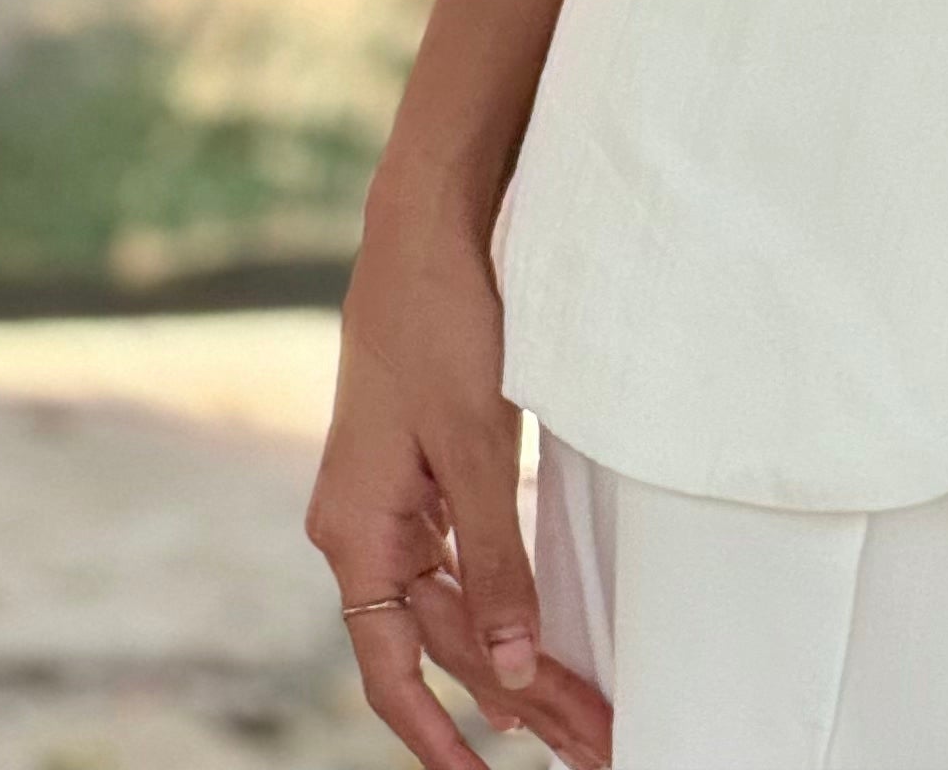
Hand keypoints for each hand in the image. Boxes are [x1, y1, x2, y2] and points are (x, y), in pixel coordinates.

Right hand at [306, 183, 613, 769]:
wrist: (425, 228)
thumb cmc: (442, 326)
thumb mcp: (478, 447)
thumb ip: (495, 559)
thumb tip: (508, 669)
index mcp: (356, 533)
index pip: (395, 669)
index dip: (439, 736)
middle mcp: (362, 529)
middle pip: (441, 642)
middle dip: (513, 701)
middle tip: (591, 745)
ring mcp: (390, 502)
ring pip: (455, 604)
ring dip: (514, 656)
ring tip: (582, 711)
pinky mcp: (420, 473)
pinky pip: (458, 559)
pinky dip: (502, 597)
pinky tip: (541, 633)